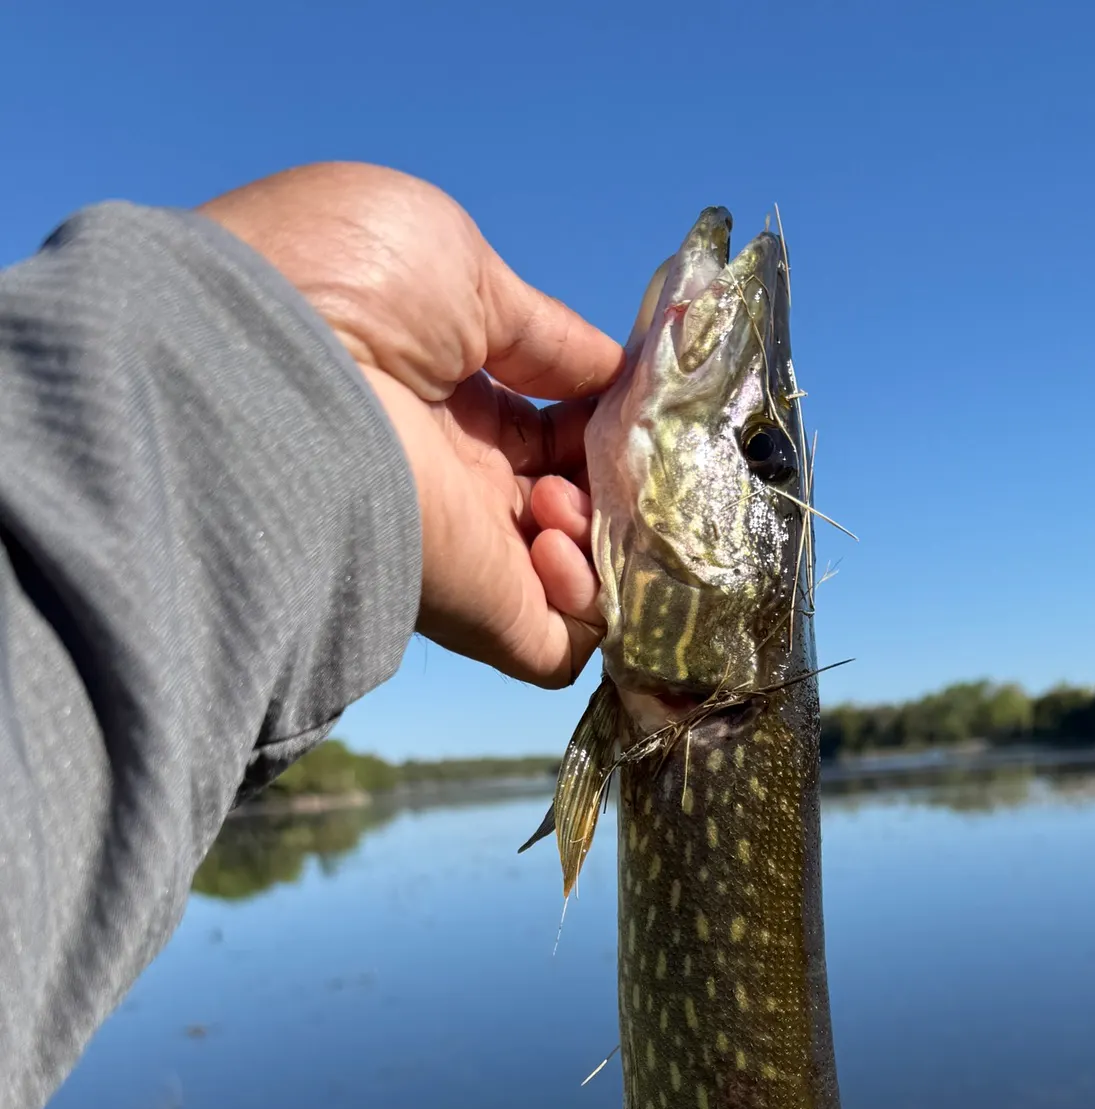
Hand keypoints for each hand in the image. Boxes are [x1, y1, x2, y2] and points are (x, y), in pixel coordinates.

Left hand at [199, 162, 621, 688]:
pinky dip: (590, 601)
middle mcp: (458, 482)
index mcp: (446, 400)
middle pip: (576, 501)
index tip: (626, 396)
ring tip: (555, 495)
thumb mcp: (456, 266)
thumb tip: (611, 370)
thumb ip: (543, 329)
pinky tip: (551, 540)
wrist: (257, 365)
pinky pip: (564, 646)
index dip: (601, 414)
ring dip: (603, 534)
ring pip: (583, 577)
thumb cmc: (336, 288)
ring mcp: (467, 551)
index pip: (555, 429)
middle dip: (612, 474)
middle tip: (603, 448)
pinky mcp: (476, 610)